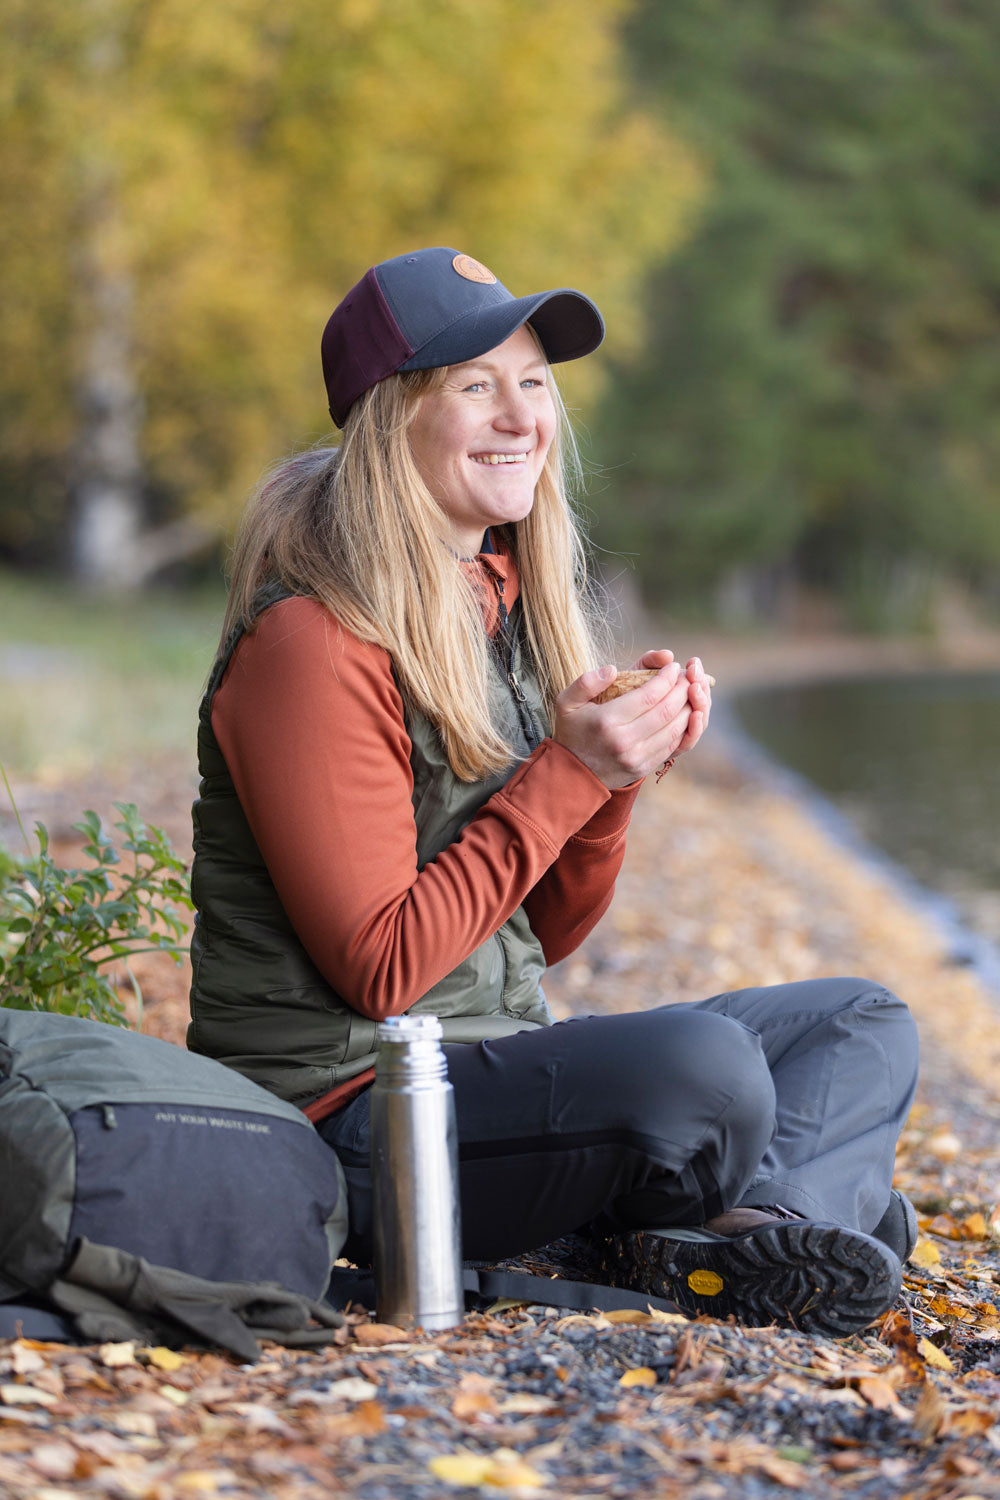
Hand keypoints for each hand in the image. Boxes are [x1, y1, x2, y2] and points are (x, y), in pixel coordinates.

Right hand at [553, 659, 693, 789]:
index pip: (649, 695)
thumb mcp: (566, 702)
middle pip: (667, 711)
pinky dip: (683, 727)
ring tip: (690, 691)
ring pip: (675, 729)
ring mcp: (636, 757)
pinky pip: (672, 745)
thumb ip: (586, 682)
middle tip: (687, 676)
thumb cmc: (572, 732)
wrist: (571, 776)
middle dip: (682, 689)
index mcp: (607, 721)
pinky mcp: (643, 768)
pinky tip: (685, 713)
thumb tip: (612, 669)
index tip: (673, 666)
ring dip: (688, 707)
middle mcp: (624, 741)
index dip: (667, 678)